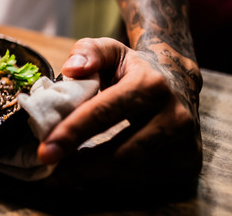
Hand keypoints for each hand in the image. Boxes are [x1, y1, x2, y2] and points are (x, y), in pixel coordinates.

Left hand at [37, 37, 201, 184]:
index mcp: (150, 86)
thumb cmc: (134, 69)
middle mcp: (174, 117)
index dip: (72, 133)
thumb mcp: (111, 50)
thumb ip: (88, 52)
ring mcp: (184, 144)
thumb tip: (71, 69)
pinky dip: (112, 180)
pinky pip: (141, 180)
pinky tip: (92, 172)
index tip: (45, 151)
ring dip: (93, 177)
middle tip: (48, 173)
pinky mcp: (186, 163)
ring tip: (63, 171)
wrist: (179, 83)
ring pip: (130, 173)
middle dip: (80, 167)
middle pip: (120, 154)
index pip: (105, 113)